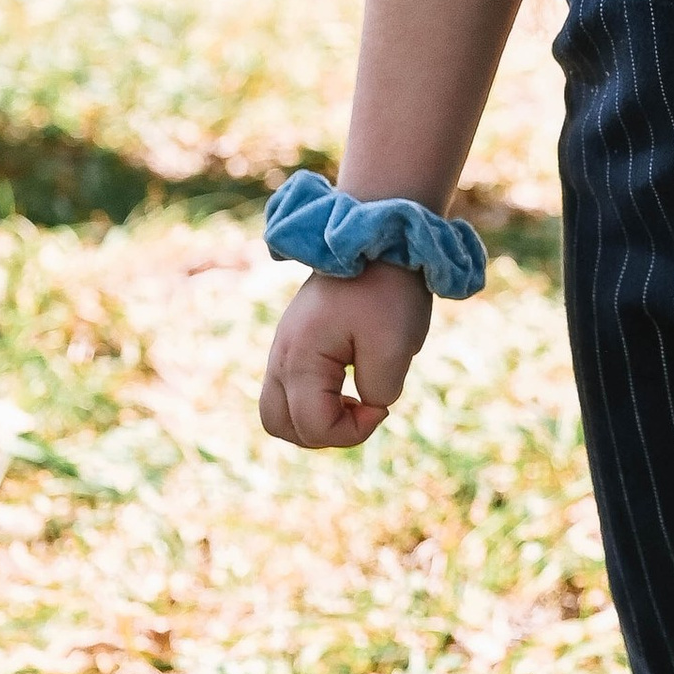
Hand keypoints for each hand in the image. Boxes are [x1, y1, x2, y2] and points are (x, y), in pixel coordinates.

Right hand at [259, 264, 431, 448]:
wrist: (376, 241)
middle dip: (324, 433)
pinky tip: (348, 386)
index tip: (383, 407)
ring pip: (278, 411)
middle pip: (280, 426)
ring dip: (314, 420)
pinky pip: (288, 390)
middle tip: (363, 411)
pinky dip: (312, 401)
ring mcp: (282, 349)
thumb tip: (367, 404)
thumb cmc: (387, 291)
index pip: (313, 427)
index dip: (352, 432)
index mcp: (301, 360)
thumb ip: (378, 390)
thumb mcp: (396, 347)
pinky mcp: (294, 343)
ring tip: (354, 403)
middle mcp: (281, 357)